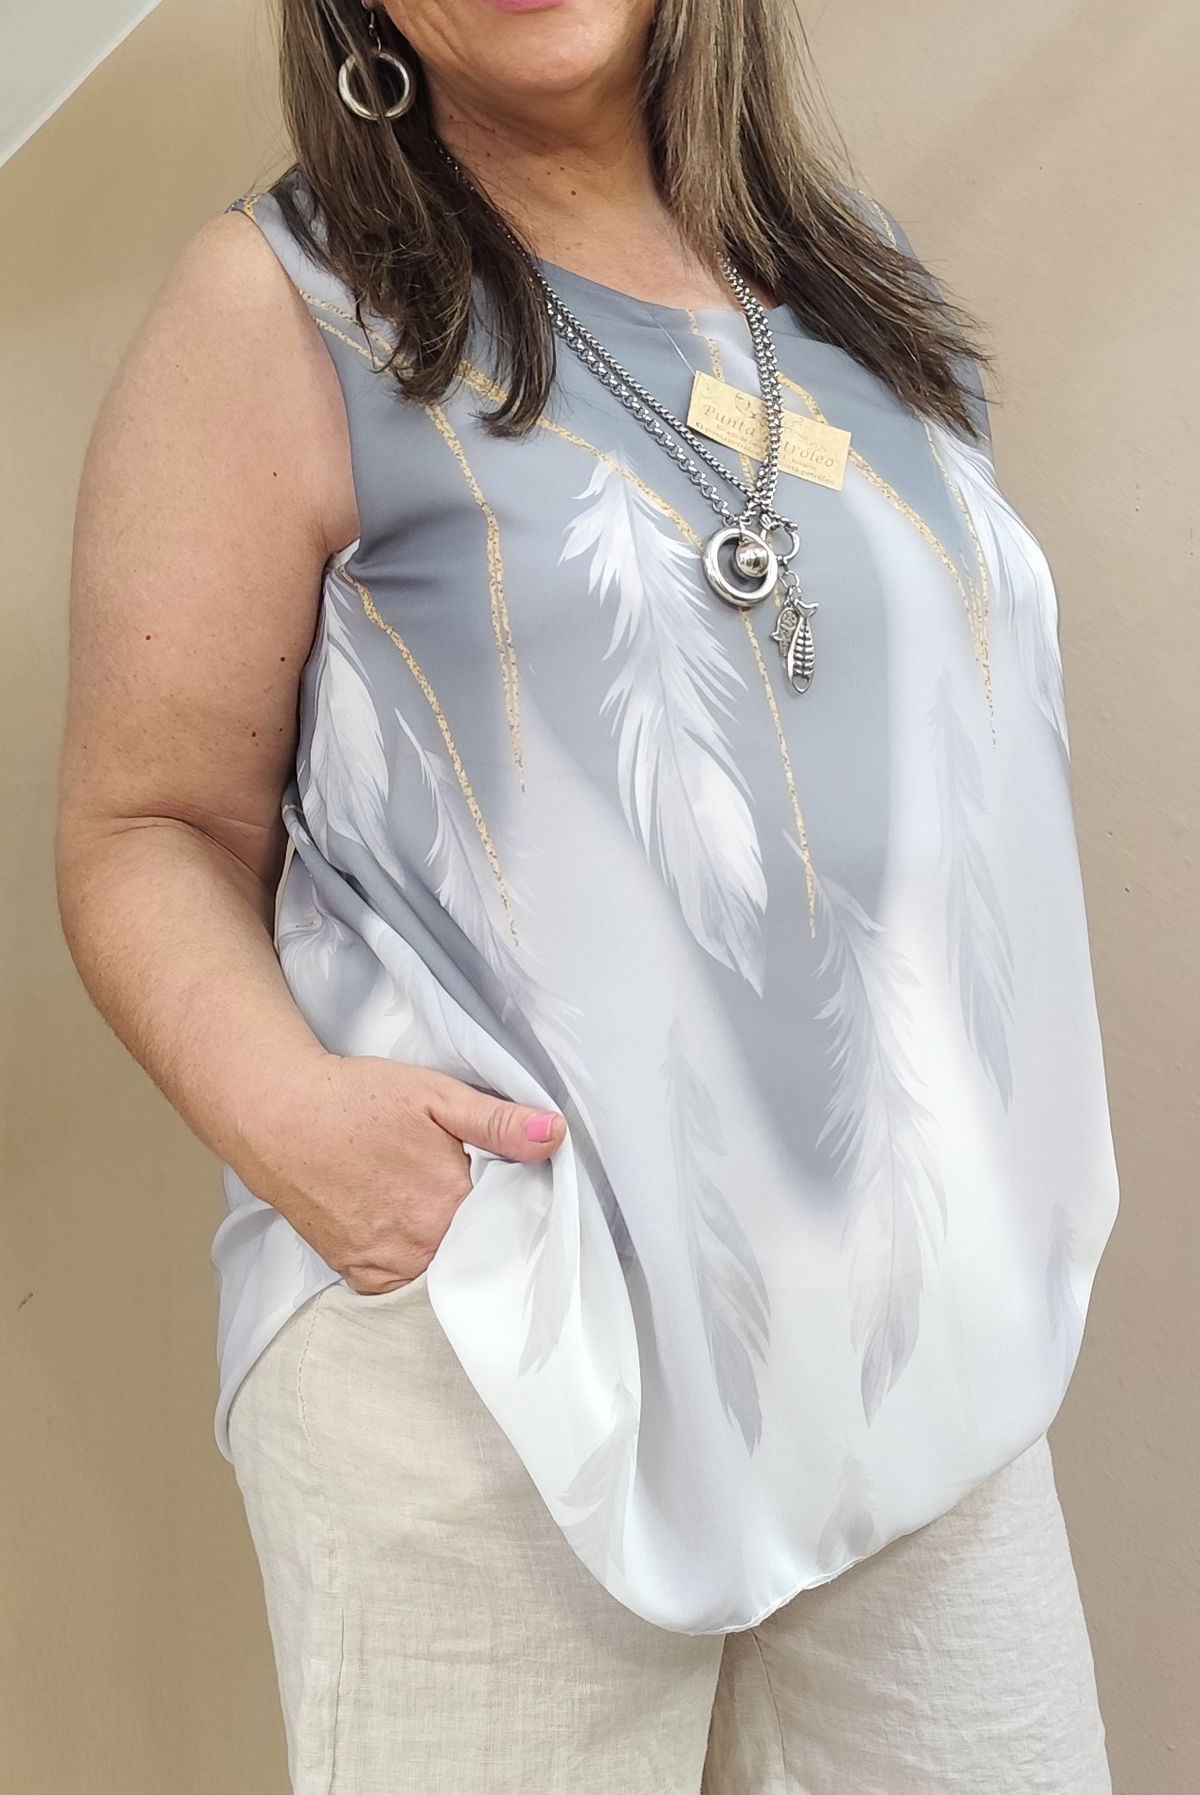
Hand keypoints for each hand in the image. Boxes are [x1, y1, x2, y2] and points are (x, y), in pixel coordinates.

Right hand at [241, 1051, 565, 1293]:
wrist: (278, 1117)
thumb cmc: (356, 1100)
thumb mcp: (436, 1095)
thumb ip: (499, 1122)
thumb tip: (556, 1134)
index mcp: (452, 1204)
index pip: (513, 1225)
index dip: (519, 1208)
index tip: (515, 1190)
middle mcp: (423, 1248)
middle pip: (479, 1252)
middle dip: (486, 1230)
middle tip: (473, 1194)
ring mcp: (389, 1267)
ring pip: (445, 1272)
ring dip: (451, 1250)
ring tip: (435, 1208)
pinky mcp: (360, 1275)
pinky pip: (406, 1284)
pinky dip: (416, 1264)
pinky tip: (410, 1229)